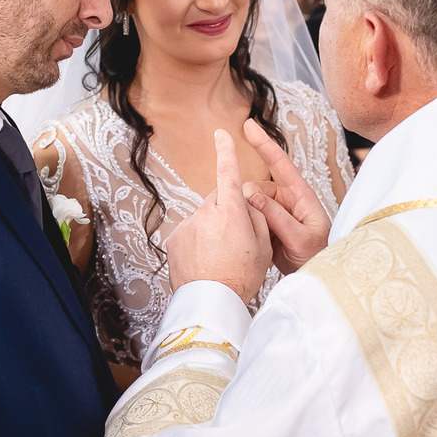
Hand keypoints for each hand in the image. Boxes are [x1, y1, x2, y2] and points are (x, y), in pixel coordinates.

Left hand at [166, 129, 271, 303]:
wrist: (211, 302)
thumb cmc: (241, 276)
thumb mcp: (262, 245)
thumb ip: (255, 217)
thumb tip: (246, 203)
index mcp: (231, 212)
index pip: (228, 173)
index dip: (226, 151)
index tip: (222, 134)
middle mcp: (206, 214)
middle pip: (217, 200)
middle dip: (225, 210)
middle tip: (235, 238)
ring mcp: (187, 226)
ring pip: (203, 218)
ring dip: (210, 229)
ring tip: (219, 256)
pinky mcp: (174, 239)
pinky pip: (189, 232)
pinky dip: (197, 242)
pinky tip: (204, 260)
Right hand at [241, 118, 331, 273]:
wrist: (315, 274)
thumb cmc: (317, 254)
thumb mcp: (301, 239)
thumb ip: (279, 218)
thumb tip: (254, 196)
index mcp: (300, 195)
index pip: (280, 164)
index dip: (263, 144)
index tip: (247, 125)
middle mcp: (286, 198)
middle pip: (256, 188)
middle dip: (251, 204)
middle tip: (264, 229)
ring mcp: (275, 210)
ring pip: (248, 204)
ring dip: (250, 218)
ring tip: (268, 240)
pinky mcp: (265, 223)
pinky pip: (248, 217)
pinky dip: (248, 225)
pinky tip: (259, 241)